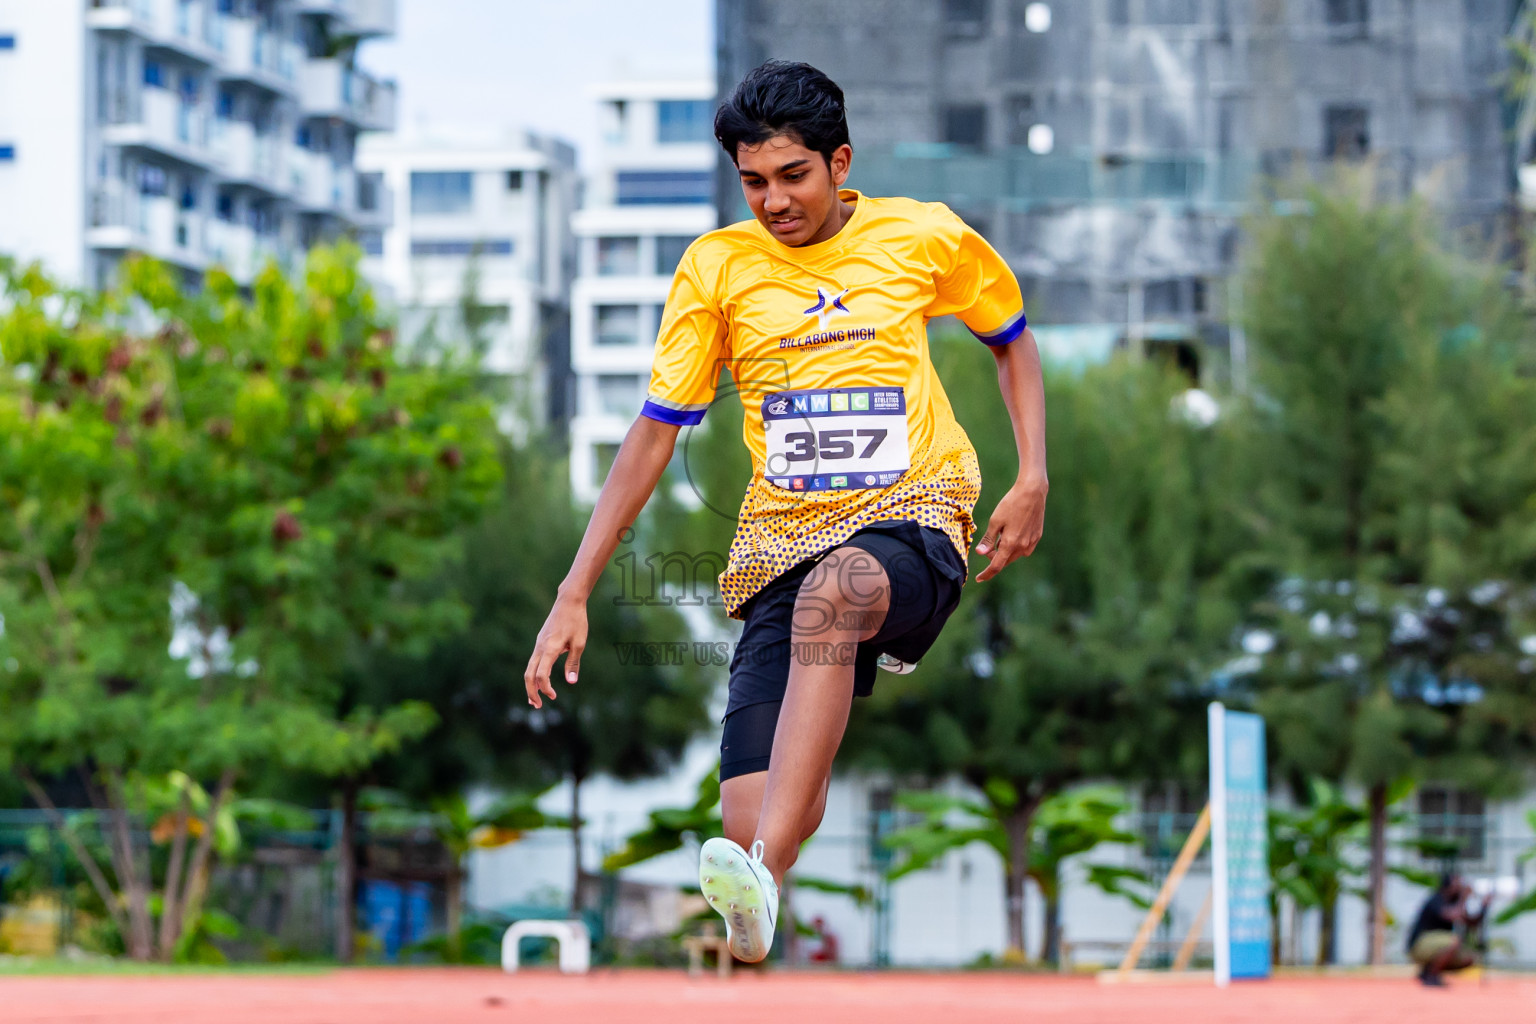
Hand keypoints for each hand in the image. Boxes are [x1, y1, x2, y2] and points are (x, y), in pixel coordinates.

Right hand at [524, 592, 587, 708]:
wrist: (568, 601)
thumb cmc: (577, 621)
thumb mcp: (579, 643)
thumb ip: (573, 663)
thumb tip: (571, 682)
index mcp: (550, 649)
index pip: (541, 675)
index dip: (545, 688)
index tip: (554, 696)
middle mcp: (540, 647)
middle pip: (528, 674)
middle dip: (531, 692)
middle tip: (537, 706)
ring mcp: (538, 644)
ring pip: (529, 668)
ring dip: (531, 685)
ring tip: (534, 699)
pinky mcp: (540, 642)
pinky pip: (533, 661)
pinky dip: (534, 674)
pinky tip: (539, 681)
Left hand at [973, 474, 1046, 581]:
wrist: (1032, 492)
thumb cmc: (1011, 504)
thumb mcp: (995, 521)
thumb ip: (988, 540)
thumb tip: (980, 553)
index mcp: (1010, 544)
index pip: (996, 566)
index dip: (986, 574)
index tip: (979, 578)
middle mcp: (1022, 547)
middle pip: (1005, 560)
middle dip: (995, 556)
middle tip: (988, 544)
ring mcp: (1031, 542)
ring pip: (1014, 554)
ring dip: (1005, 550)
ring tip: (1002, 533)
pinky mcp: (1037, 537)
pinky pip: (1023, 548)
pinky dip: (1015, 545)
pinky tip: (1013, 532)